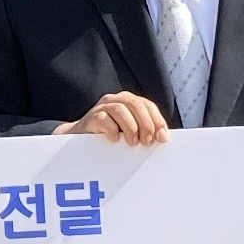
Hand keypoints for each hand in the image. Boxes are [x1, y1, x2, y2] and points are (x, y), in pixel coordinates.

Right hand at [57, 91, 173, 145]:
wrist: (80, 139)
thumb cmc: (110, 136)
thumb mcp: (129, 132)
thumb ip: (145, 131)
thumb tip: (163, 138)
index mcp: (129, 102)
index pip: (148, 105)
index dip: (157, 120)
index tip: (162, 137)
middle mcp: (116, 100)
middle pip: (136, 104)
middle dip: (145, 124)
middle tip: (147, 142)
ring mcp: (102, 106)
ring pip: (120, 109)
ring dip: (130, 127)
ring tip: (132, 143)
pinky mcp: (91, 116)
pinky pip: (103, 119)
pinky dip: (112, 130)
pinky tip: (115, 140)